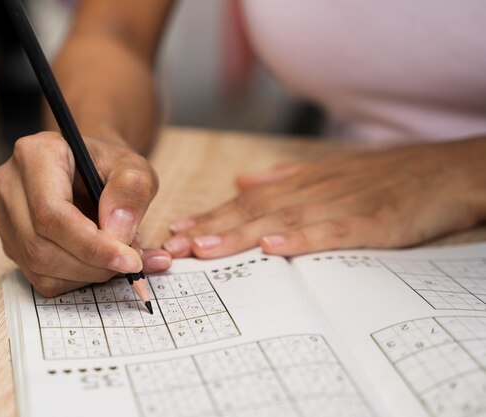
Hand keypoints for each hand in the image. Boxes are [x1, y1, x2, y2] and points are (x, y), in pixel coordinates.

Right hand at [0, 131, 170, 296]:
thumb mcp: (134, 168)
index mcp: (35, 154)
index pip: (51, 213)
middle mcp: (9, 184)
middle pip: (41, 245)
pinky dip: (77, 279)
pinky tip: (100, 264)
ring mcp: (4, 216)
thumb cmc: (110, 165)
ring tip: (119, 259)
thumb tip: (118, 233)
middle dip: (93, 264)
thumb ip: (132, 191)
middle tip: (130, 262)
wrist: (92, 169)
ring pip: (39, 266)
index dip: (92, 245)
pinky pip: (40, 278)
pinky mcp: (11, 242)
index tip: (130, 261)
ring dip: (87, 274)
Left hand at [163, 138, 485, 257]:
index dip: (210, 216)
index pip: (247, 200)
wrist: (447, 171)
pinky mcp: (375, 221)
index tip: (176, 231)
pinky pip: (334, 231)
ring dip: (240, 234)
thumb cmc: (386, 177)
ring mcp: (343, 205)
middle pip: (254, 209)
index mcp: (304, 184)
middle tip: (173, 246)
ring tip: (205, 248)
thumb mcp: (330, 172)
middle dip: (211, 229)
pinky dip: (302, 239)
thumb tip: (241, 180)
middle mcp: (315, 191)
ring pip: (283, 219)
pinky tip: (274, 248)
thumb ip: (283, 178)